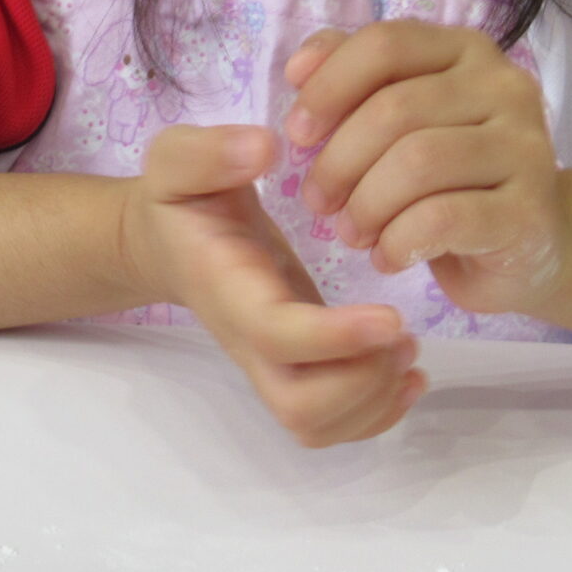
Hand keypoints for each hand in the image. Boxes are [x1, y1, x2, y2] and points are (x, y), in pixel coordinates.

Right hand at [119, 125, 423, 447]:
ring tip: (406, 347)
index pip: (277, 334)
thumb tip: (264, 148)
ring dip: (374, 399)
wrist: (165, 242)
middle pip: (300, 407)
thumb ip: (211, 152)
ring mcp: (271, 361)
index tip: (392, 315)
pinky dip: (378, 412)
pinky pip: (331, 422)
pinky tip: (406, 371)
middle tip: (401, 333)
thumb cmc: (180, 200)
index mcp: (227, 289)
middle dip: (362, 383)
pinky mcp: (295, 366)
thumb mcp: (177, 162)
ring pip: (317, 424)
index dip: (335, 337)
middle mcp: (248, 340)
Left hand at [283, 21, 567, 316]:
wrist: (529, 243)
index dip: (328, 86)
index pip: (385, 45)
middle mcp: (504, 87)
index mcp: (466, 51)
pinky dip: (397, 242)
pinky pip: (442, 219)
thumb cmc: (450, 175)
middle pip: (394, 109)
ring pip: (417, 162)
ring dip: (366, 205)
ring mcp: (526, 148)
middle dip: (338, 161)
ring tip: (352, 233)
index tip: (297, 133)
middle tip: (318, 201)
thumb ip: (354, 79)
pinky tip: (387, 256)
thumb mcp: (401, 119)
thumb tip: (300, 69)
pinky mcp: (529, 211)